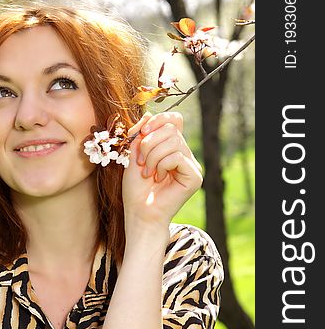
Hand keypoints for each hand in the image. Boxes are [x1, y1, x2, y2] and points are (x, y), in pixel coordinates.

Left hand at [122, 111, 202, 236]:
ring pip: (174, 140)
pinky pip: (178, 156)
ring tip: (148, 173)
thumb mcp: (132, 156)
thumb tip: (148, 115)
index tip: (141, 134)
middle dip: (150, 143)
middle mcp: (184, 154)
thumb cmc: (135, 190)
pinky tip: (159, 179)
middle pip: (172, 127)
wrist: (139, 213)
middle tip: (142, 163)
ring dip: (153, 156)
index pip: (173, 119)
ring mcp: (191, 165)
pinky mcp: (195, 176)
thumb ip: (139, 135)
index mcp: (171, 147)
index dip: (157, 120)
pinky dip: (163, 165)